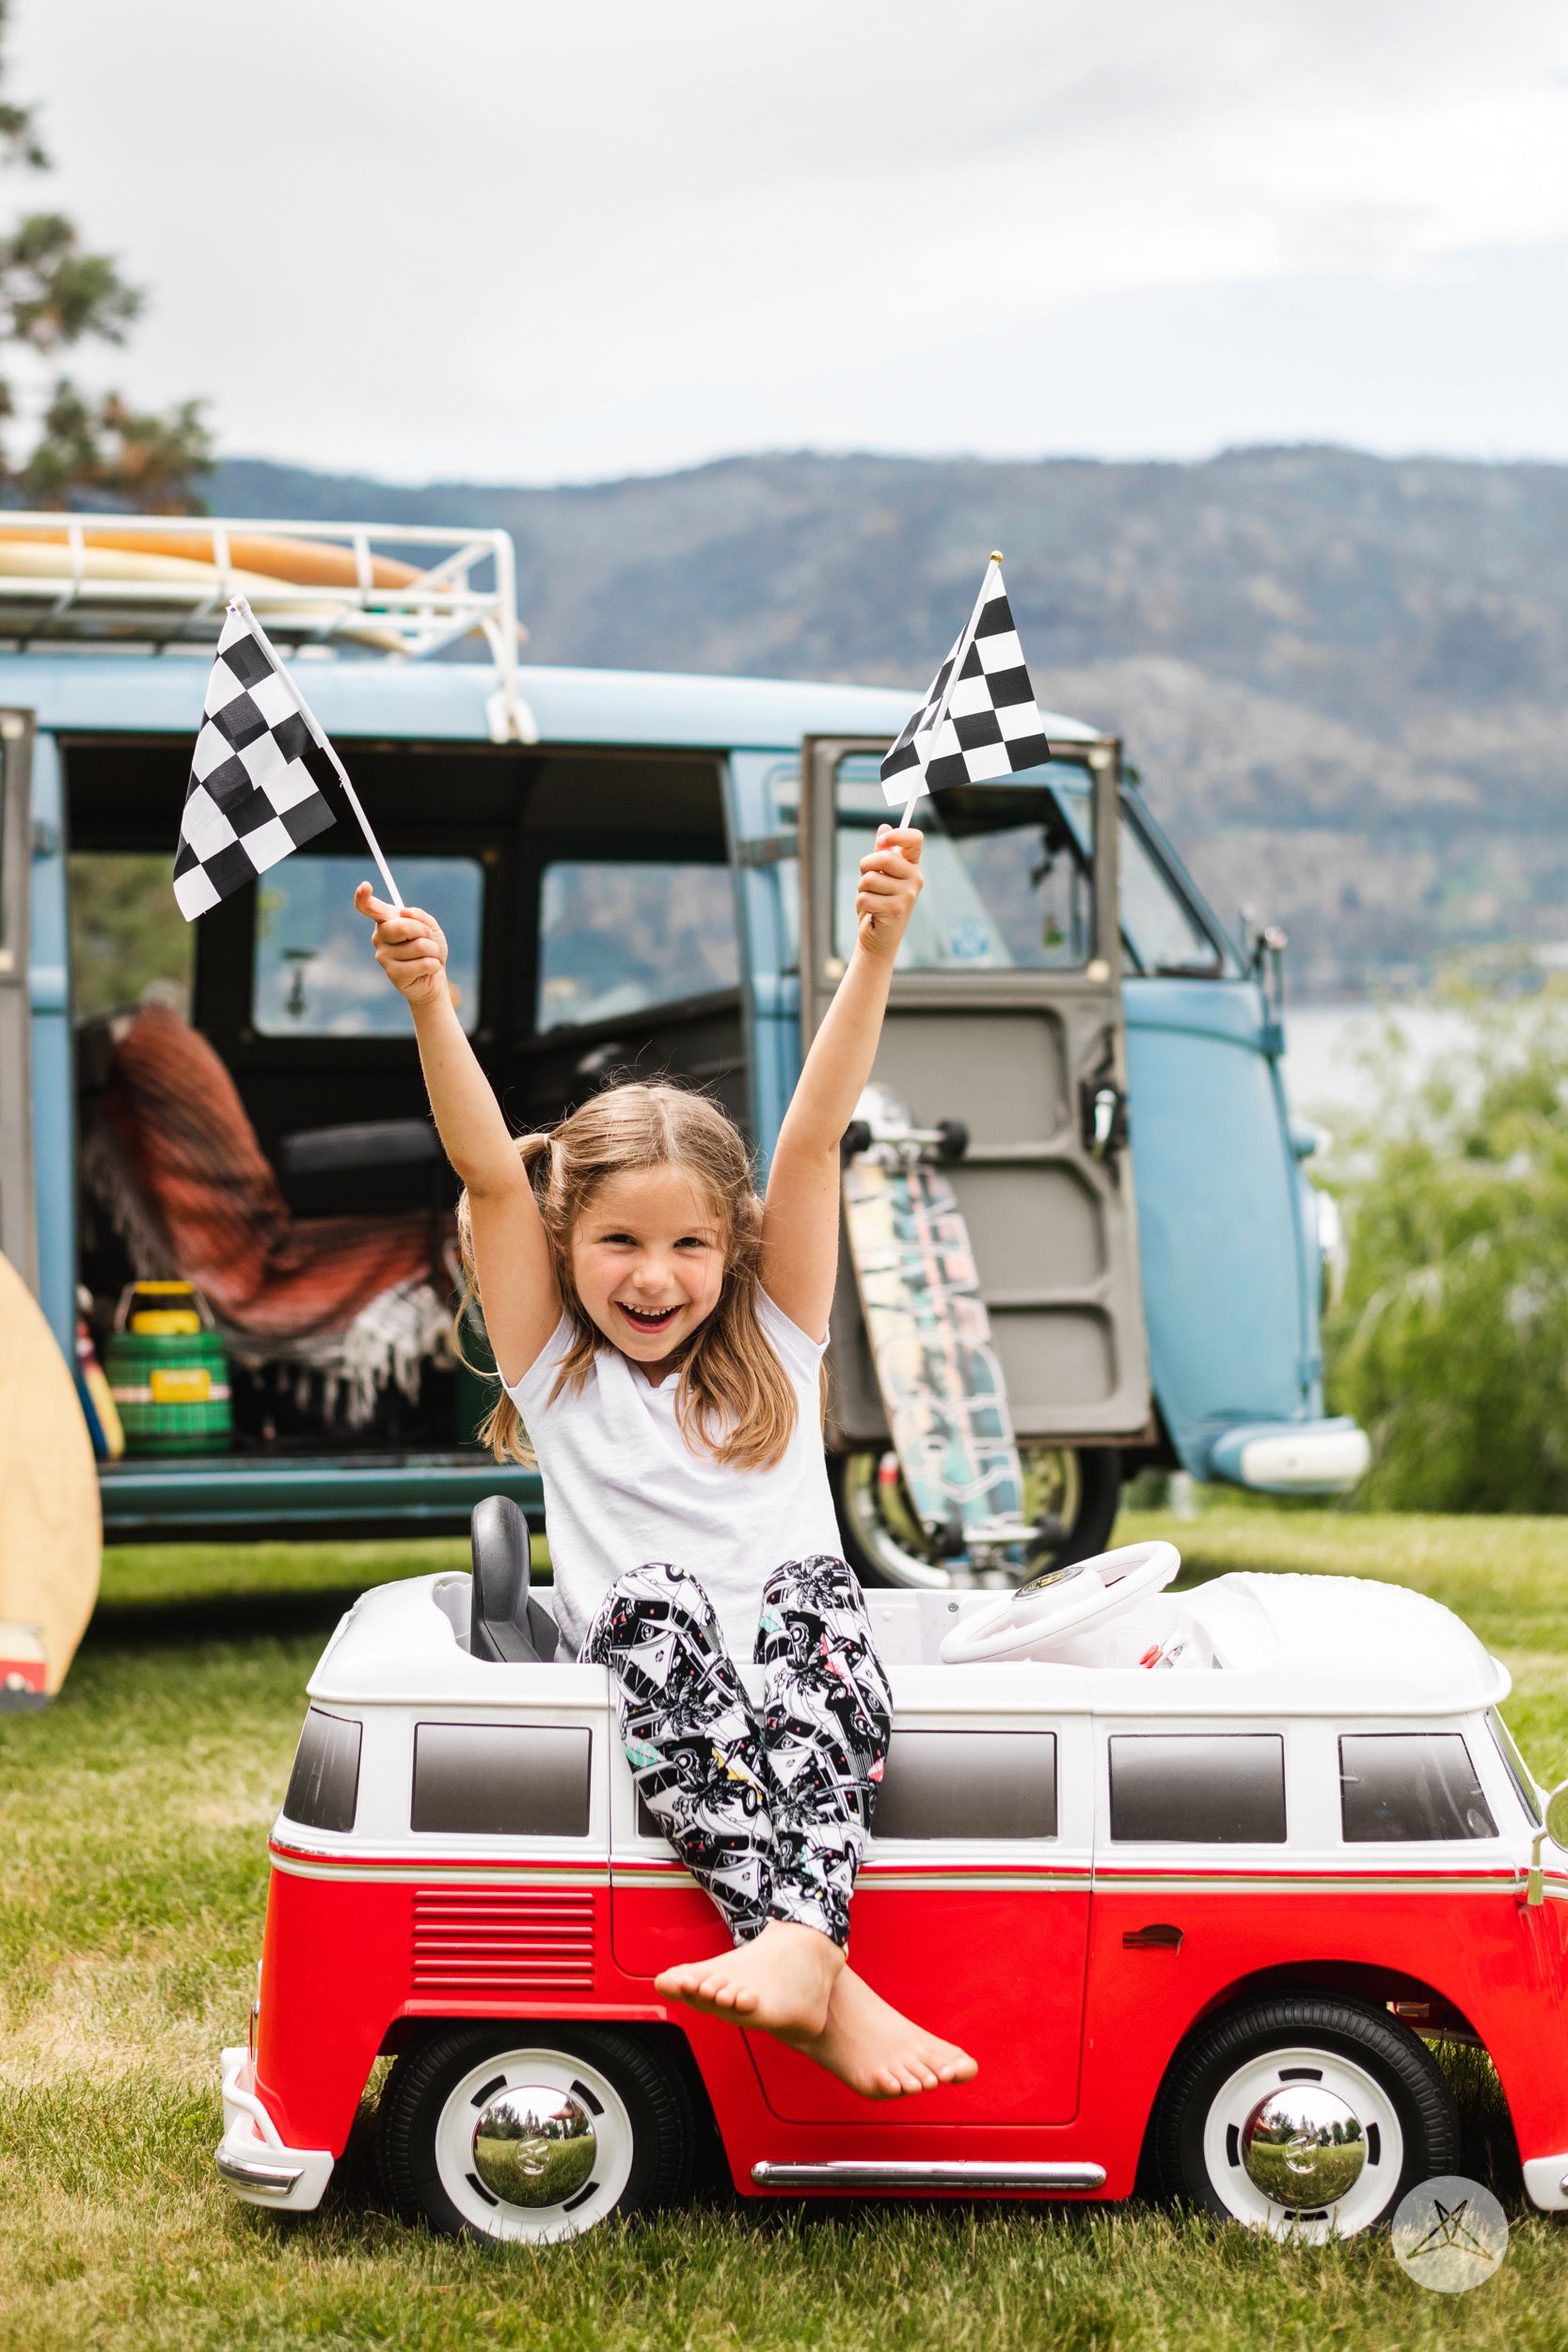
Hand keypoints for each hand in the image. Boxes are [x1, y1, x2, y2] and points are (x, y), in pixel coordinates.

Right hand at [354, 880, 449, 1011]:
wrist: (435, 976)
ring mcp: (383, 957)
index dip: (363, 897)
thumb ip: (419, 917)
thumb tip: (404, 912)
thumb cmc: (430, 949)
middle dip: (423, 931)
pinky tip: (428, 969)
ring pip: (418, 946)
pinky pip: (423, 963)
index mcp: (386, 922)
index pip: (369, 907)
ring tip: (429, 956)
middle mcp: (379, 938)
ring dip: (433, 950)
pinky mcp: (394, 974)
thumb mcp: (431, 928)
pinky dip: (434, 965)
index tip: (365, 886)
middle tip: (428, 937)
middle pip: (400, 926)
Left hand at [856, 825, 922, 958]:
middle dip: (866, 867)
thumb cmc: (878, 902)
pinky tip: (871, 913)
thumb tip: (884, 826)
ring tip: (871, 900)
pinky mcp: (896, 910)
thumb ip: (882, 852)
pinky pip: (864, 897)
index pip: (915, 839)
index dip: (897, 834)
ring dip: (861, 889)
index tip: (881, 840)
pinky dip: (861, 904)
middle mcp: (915, 879)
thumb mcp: (879, 875)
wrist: (879, 937)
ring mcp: (908, 895)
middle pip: (884, 857)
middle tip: (867, 881)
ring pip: (869, 879)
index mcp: (913, 866)